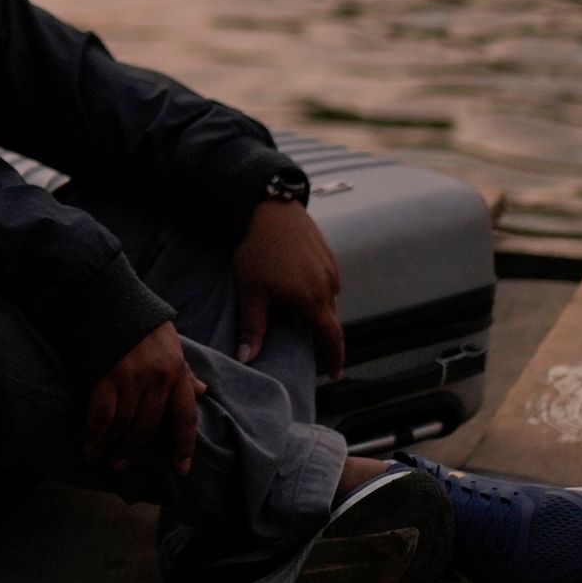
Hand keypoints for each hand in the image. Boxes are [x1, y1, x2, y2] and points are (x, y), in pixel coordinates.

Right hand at [79, 320, 204, 480]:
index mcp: (176, 370)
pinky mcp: (105, 375)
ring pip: (125, 423)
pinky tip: (88, 445)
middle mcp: (157, 378)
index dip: (184, 445)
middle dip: (135, 447)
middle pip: (149, 424)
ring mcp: (131, 378)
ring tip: (104, 456)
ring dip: (113, 444)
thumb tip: (202, 391)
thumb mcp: (170, 341)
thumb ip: (184, 370)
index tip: (182, 469)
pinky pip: (102, 414)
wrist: (105, 294)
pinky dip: (94, 433)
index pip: (185, 416)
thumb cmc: (138, 317)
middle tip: (123, 464)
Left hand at [232, 198, 346, 376]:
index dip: (334, 358)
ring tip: (302, 318)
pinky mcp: (328, 255)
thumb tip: (247, 359)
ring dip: (319, 312)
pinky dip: (319, 292)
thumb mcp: (251, 290)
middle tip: (313, 350)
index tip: (334, 374)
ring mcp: (330, 269)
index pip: (331, 337)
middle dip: (324, 338)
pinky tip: (301, 288)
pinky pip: (328, 282)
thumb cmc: (259, 249)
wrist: (271, 209)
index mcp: (311, 299)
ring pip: (329, 300)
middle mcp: (327, 286)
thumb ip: (253, 326)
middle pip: (330, 320)